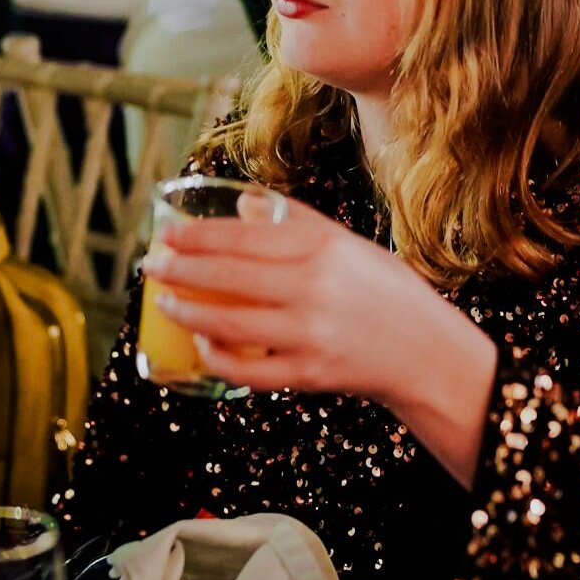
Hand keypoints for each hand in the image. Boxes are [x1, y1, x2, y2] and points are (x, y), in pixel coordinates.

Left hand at [144, 197, 499, 483]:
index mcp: (322, 249)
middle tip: (151, 266)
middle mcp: (314, 288)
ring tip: (165, 303)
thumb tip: (242, 205)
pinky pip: (249, 369)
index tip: (165, 235)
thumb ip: (296, 222)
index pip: (243, 237)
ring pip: (230, 324)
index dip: (196, 236)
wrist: (429, 353)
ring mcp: (311, 334)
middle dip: (180, 270)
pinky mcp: (310, 374)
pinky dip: (219, 359)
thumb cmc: (385, 292)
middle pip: (228, 277)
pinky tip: (202, 347)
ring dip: (188, 313)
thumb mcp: (348, 244)